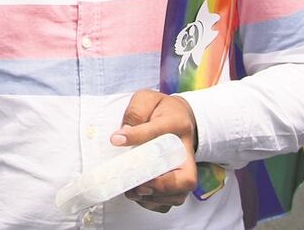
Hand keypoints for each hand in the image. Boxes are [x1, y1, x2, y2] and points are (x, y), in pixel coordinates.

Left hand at [111, 90, 198, 213]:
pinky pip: (170, 202)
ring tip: (132, 189)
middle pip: (186, 179)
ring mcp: (184, 170)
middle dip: (161, 186)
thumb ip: (136, 111)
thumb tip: (122, 135)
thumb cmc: (160, 109)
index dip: (139, 136)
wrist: (179, 118)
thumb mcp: (147, 99)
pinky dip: (153, 203)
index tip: (117, 139)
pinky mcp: (178, 183)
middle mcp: (186, 151)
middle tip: (138, 183)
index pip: (160, 131)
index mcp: (177, 125)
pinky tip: (138, 194)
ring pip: (178, 195)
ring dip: (153, 197)